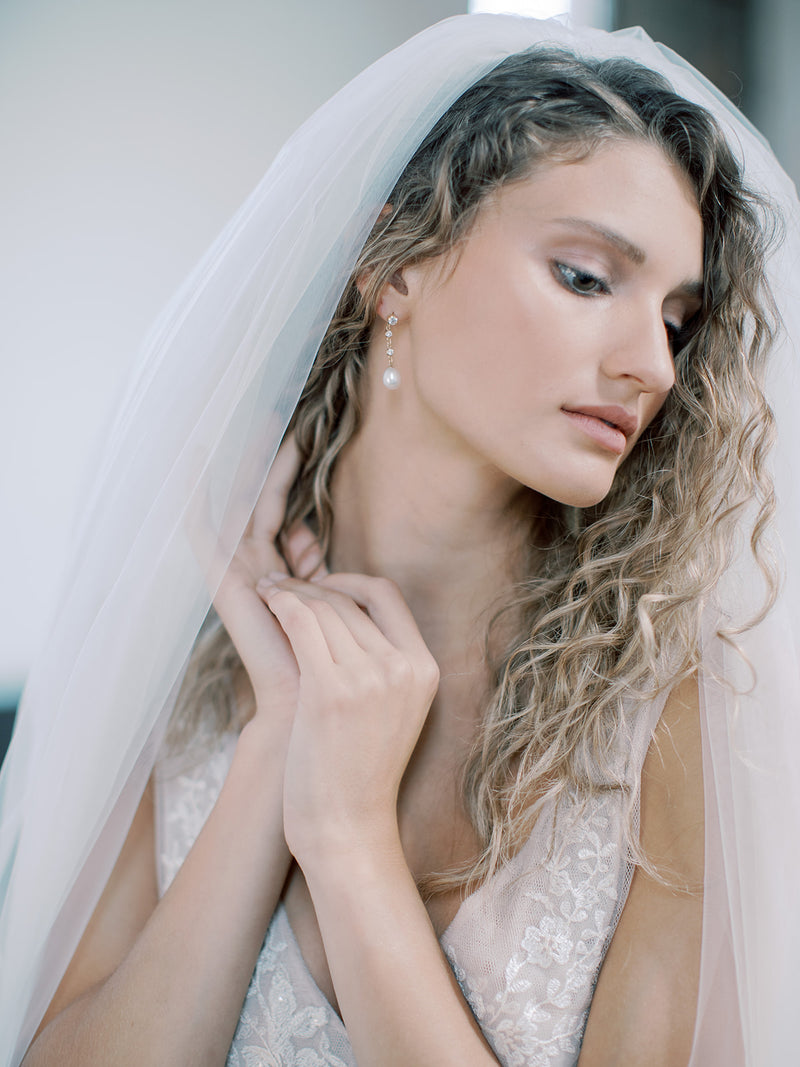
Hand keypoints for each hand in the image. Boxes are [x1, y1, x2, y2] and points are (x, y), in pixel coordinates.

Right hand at [211, 436, 326, 728]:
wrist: (306, 707)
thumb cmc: (329, 667)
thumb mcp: (332, 607)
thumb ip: (319, 572)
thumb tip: (308, 535)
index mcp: (285, 579)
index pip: (284, 520)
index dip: (290, 482)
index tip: (301, 440)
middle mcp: (257, 573)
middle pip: (261, 506)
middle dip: (270, 465)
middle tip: (275, 418)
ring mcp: (238, 575)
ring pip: (238, 509)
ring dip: (241, 467)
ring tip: (246, 424)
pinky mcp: (223, 579)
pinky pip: (204, 529)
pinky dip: (197, 494)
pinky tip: (193, 459)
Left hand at [256, 573, 439, 866]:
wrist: (346, 827)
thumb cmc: (357, 771)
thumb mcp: (391, 709)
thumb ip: (379, 662)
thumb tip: (340, 613)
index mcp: (424, 669)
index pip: (387, 596)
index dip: (350, 580)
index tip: (320, 585)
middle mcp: (403, 668)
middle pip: (349, 600)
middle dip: (308, 584)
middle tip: (277, 583)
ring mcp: (370, 678)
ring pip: (323, 608)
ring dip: (289, 592)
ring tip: (266, 591)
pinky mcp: (331, 690)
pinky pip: (302, 624)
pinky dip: (281, 604)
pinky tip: (266, 602)